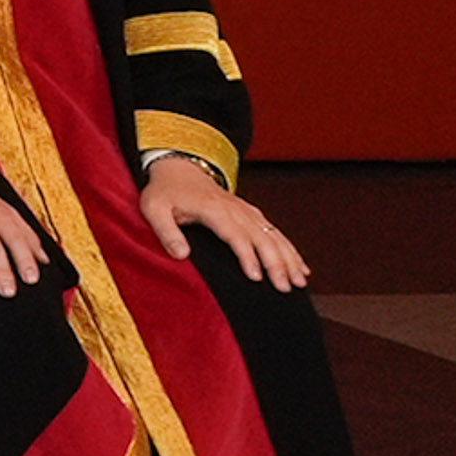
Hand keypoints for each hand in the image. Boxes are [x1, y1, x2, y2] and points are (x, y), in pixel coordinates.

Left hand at [141, 162, 308, 289]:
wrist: (180, 169)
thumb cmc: (165, 191)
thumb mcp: (154, 209)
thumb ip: (166, 232)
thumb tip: (181, 255)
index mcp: (213, 209)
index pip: (235, 235)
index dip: (247, 256)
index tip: (256, 277)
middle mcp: (236, 210)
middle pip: (262, 238)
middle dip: (276, 263)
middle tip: (284, 287)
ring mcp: (247, 211)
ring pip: (274, 236)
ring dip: (289, 258)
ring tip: (300, 281)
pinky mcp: (251, 214)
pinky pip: (275, 233)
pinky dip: (290, 250)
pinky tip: (301, 267)